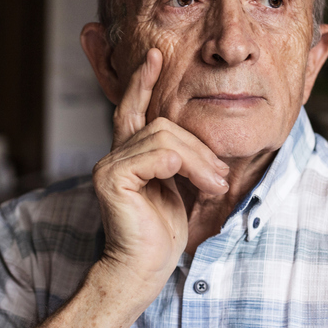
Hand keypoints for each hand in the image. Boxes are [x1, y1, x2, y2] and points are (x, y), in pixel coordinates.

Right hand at [90, 48, 228, 300]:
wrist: (142, 271)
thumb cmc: (161, 237)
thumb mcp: (178, 189)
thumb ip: (180, 160)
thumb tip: (202, 143)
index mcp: (127, 156)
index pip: (132, 108)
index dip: (142, 81)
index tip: (155, 55)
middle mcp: (113, 156)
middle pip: (162, 124)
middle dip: (199, 148)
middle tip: (219, 178)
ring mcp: (108, 166)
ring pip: (164, 137)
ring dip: (199, 161)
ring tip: (214, 187)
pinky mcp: (112, 178)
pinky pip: (159, 155)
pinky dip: (185, 167)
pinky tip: (197, 187)